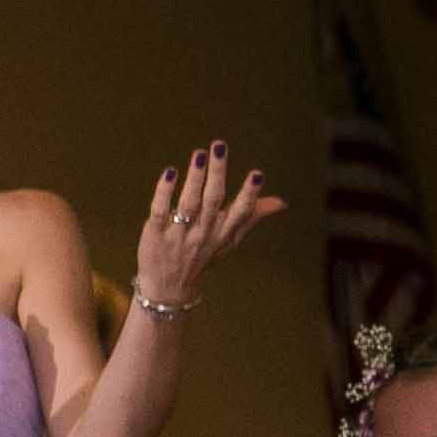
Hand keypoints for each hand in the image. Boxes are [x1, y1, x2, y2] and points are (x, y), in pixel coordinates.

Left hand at [132, 144, 283, 309]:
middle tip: (219, 146)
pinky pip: (160, 211)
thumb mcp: (228, 241)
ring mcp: (178, 235)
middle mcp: (202, 233)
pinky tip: (169, 172)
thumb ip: (251, 217)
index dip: (249, 194)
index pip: (239, 213)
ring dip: (194, 178)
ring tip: (199, 154)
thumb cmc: (200, 258)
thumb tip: (281, 202)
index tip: (257, 174)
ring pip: (188, 204)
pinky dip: (164, 192)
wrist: (168, 290)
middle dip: (217, 173)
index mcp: (222, 233)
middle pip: (212, 201)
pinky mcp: (155, 235)